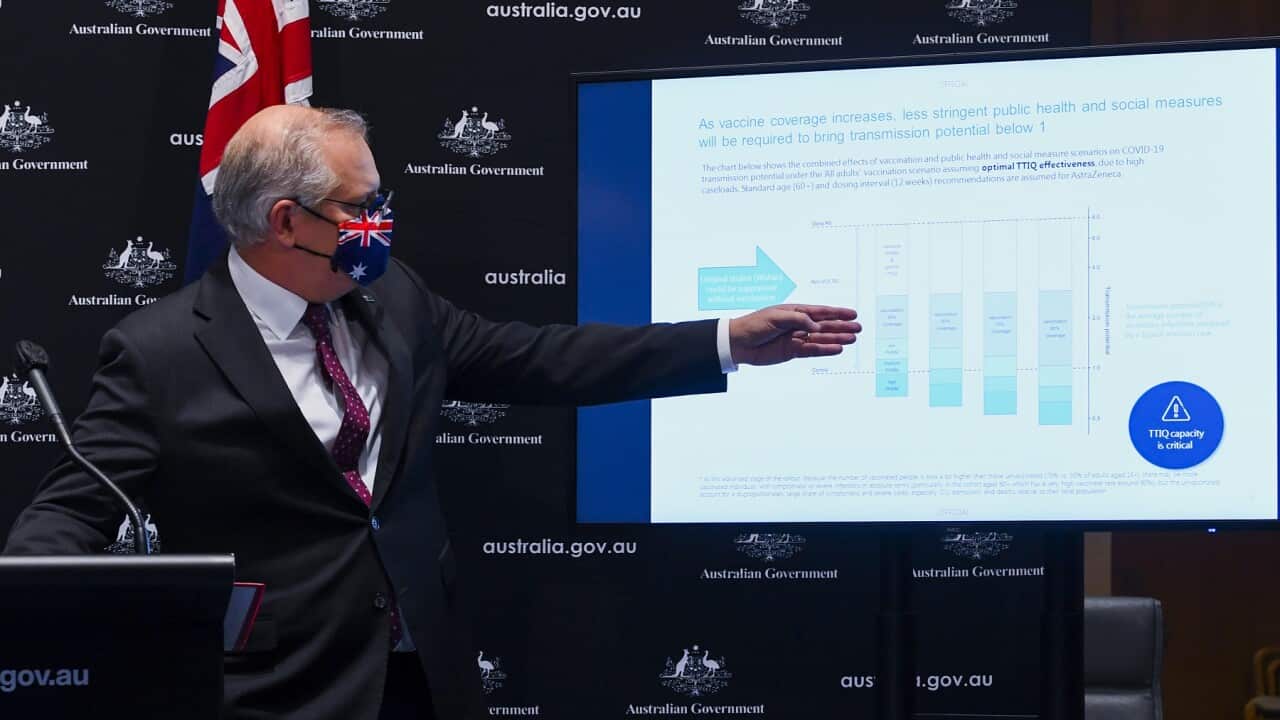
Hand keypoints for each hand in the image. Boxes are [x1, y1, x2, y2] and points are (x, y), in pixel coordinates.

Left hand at [729, 304, 860, 366]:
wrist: (738, 343)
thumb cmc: (755, 324)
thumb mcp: (776, 317)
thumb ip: (798, 319)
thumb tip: (816, 325)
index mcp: (795, 312)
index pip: (820, 312)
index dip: (837, 313)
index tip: (853, 314)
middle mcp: (798, 325)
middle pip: (824, 326)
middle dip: (841, 327)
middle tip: (858, 329)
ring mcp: (796, 339)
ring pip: (821, 338)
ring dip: (836, 338)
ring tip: (852, 339)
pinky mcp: (792, 352)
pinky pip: (812, 351)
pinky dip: (824, 350)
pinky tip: (837, 349)